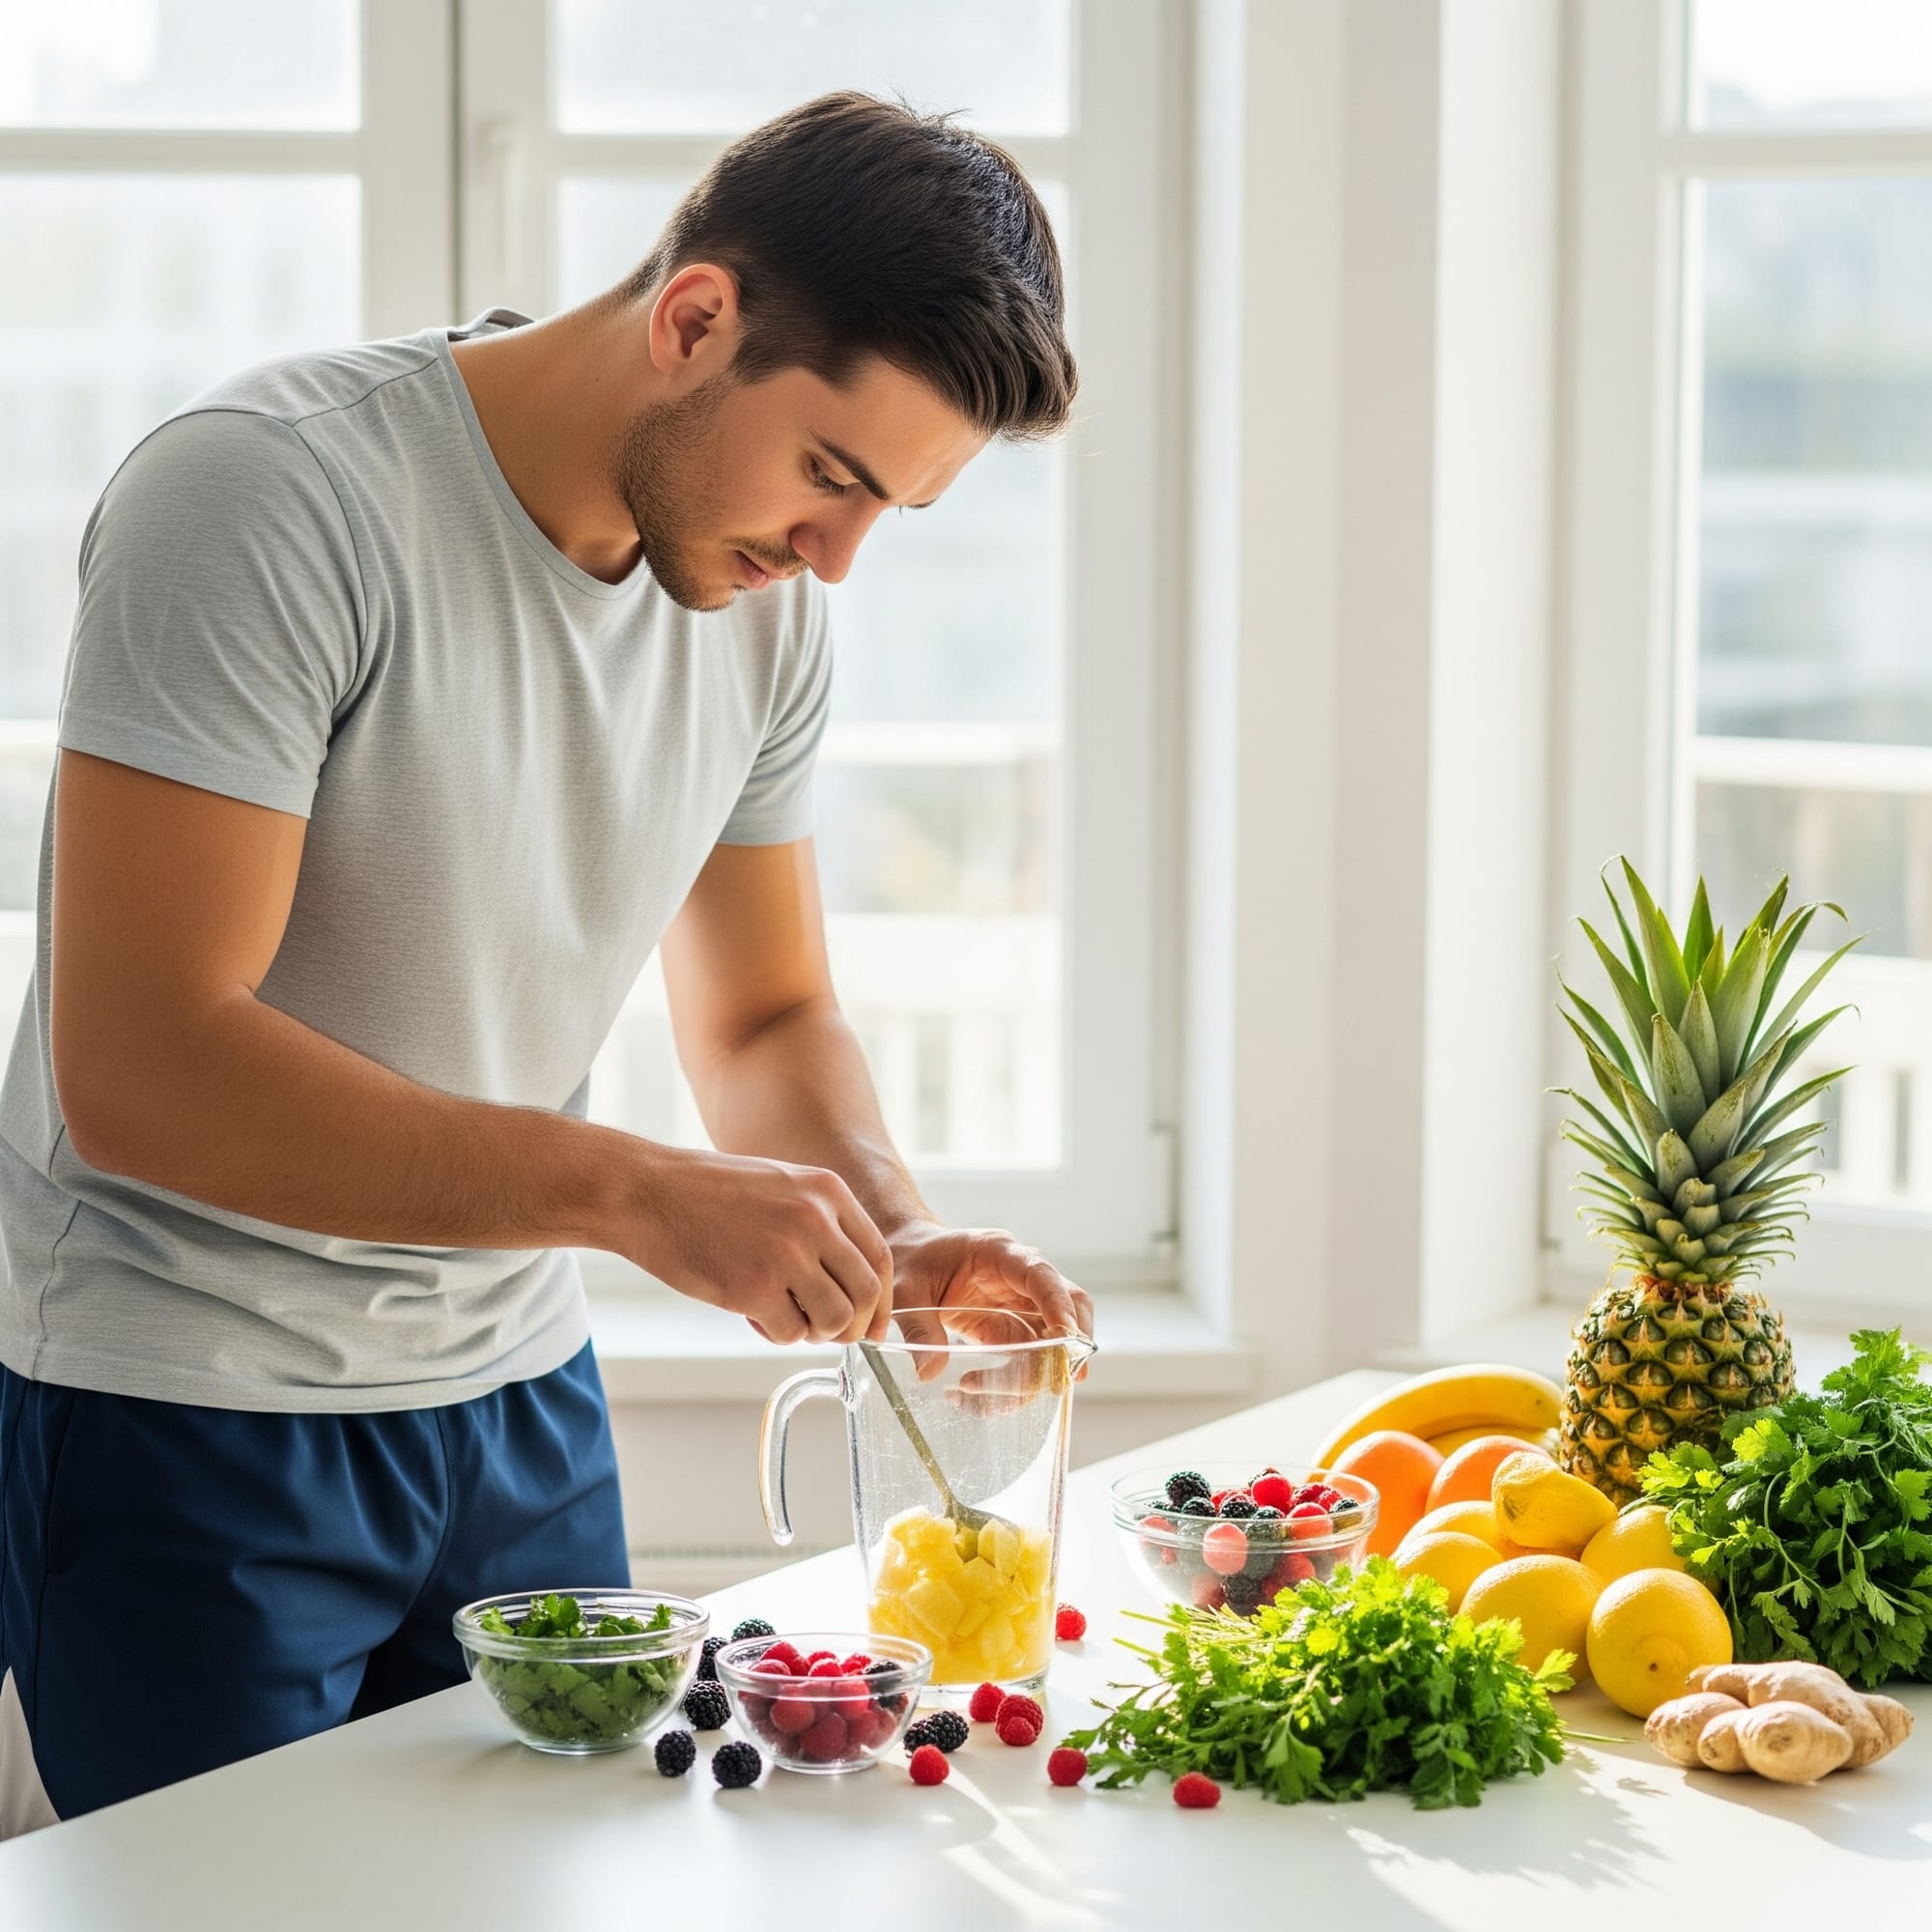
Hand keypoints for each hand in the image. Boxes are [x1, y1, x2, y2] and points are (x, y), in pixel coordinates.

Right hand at [619, 1144, 893, 1344]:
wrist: (648, 1192)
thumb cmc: (708, 1192)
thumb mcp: (781, 1184)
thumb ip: (820, 1220)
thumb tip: (851, 1277)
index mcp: (827, 1192)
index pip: (880, 1257)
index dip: (881, 1299)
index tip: (872, 1322)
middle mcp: (815, 1220)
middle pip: (866, 1293)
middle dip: (855, 1324)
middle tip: (832, 1333)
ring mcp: (786, 1255)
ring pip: (835, 1319)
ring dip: (816, 1331)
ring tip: (786, 1318)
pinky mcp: (753, 1288)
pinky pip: (790, 1333)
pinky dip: (778, 1335)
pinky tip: (755, 1317)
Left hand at [883, 1218, 1093, 1382]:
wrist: (907, 1259)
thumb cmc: (909, 1263)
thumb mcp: (904, 1291)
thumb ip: (918, 1326)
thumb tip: (930, 1372)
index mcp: (998, 1254)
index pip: (1041, 1274)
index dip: (1058, 1304)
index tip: (1066, 1338)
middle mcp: (1019, 1278)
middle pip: (1070, 1306)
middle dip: (1069, 1347)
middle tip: (1052, 1383)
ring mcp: (1019, 1305)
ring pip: (1055, 1340)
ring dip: (1033, 1377)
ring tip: (983, 1398)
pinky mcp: (1011, 1329)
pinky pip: (1029, 1358)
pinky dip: (1014, 1385)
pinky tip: (977, 1400)